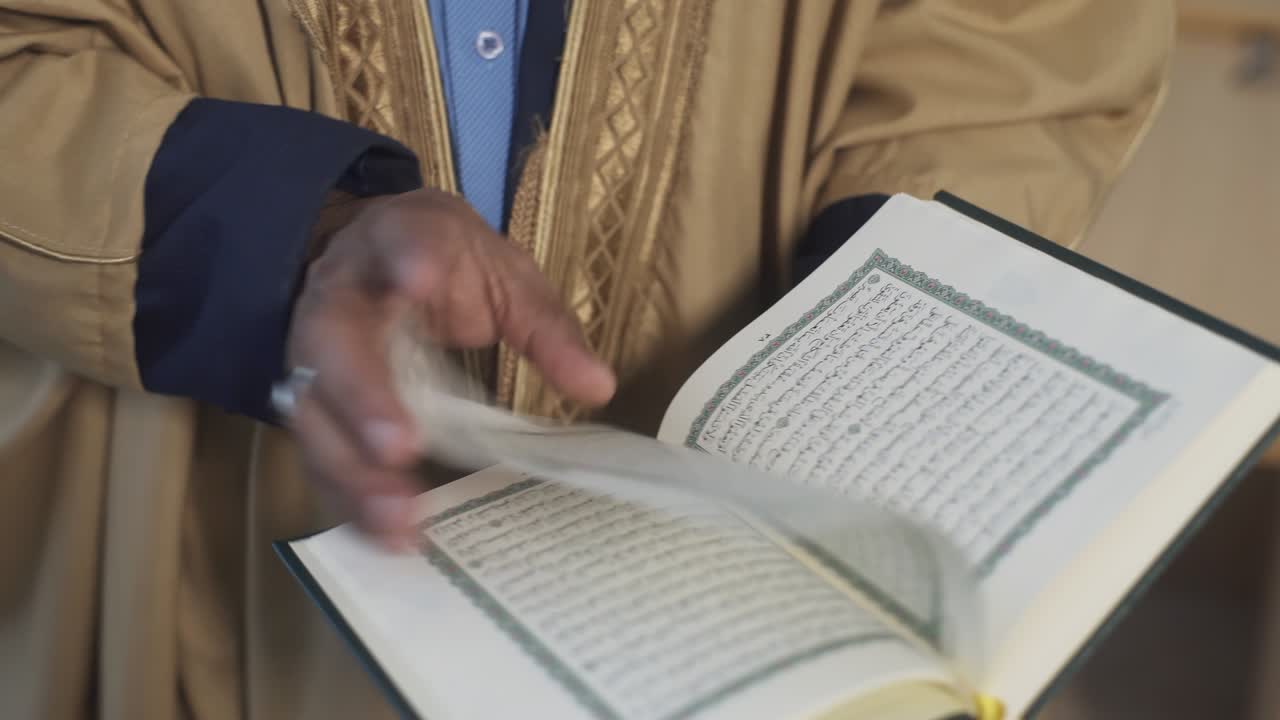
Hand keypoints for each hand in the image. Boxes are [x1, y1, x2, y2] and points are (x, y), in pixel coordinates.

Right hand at [285, 189, 614, 548]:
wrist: (380, 251)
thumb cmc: (449, 265)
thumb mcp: (508, 278)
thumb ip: (546, 329)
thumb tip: (598, 387)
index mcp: (394, 242)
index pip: (397, 241)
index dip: (406, 259)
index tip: (418, 278)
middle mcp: (340, 297)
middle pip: (332, 342)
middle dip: (362, 396)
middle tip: (400, 449)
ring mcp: (316, 353)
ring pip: (314, 409)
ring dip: (351, 469)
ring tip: (396, 518)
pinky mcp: (317, 404)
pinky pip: (322, 453)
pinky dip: (350, 497)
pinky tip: (387, 536)